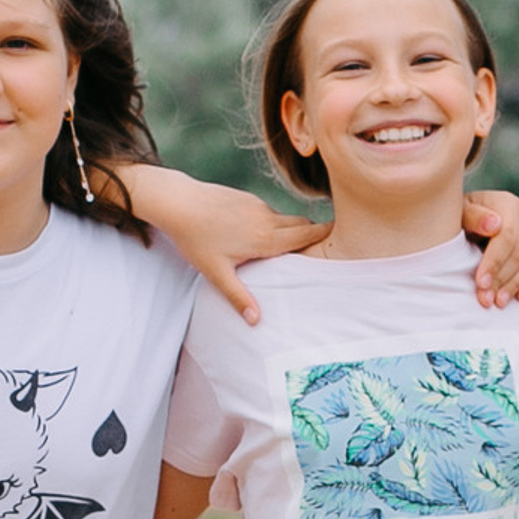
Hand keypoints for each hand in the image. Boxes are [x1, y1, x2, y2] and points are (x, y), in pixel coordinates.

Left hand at [121, 166, 327, 324]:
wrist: (177, 201)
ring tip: (287, 247)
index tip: (341, 240)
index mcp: (266, 238)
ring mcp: (257, 205)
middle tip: (322, 248)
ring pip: (284, 218)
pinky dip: (270, 222)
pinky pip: (266, 211)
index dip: (325, 237)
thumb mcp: (216, 273)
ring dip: (289, 230)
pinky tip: (255, 234)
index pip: (307, 235)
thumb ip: (239, 297)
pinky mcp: (245, 197)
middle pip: (302, 225)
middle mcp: (267, 219)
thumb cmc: (195, 238)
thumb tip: (256, 321)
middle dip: (313, 234)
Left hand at [461, 189, 518, 307]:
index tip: (481, 283)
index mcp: (506, 202)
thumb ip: (474, 217)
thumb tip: (494, 224)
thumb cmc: (464, 219)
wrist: (477, 220)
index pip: (506, 235)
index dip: (494, 262)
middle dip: (503, 278)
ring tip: (500, 302)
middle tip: (488, 299)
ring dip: (517, 284)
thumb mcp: (461, 214)